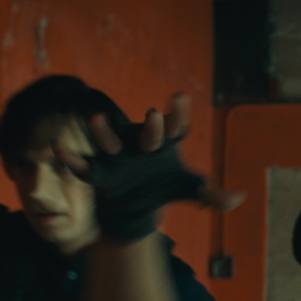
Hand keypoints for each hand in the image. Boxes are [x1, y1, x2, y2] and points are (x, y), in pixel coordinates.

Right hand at [56, 92, 244, 242]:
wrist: (136, 204)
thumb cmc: (165, 186)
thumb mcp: (190, 191)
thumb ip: (213, 196)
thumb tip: (240, 198)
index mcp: (166, 144)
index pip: (176, 127)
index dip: (178, 114)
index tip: (180, 97)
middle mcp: (141, 144)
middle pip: (148, 134)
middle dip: (151, 128)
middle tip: (154, 115)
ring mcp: (119, 157)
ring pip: (110, 142)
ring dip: (103, 132)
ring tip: (96, 118)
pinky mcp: (101, 174)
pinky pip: (85, 167)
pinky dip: (72, 159)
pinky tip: (59, 150)